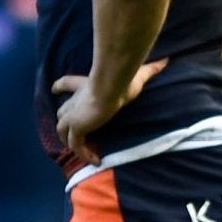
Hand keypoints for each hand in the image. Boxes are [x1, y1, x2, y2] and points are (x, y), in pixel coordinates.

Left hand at [49, 60, 165, 166]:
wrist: (111, 87)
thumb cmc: (122, 80)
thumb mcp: (138, 75)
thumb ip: (150, 69)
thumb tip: (166, 61)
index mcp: (84, 86)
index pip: (65, 83)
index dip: (60, 87)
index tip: (55, 89)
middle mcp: (75, 102)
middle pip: (62, 113)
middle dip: (64, 121)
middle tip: (71, 131)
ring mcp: (73, 117)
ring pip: (63, 131)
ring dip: (69, 141)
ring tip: (82, 151)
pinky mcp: (76, 129)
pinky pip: (76, 146)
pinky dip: (84, 154)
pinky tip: (95, 161)